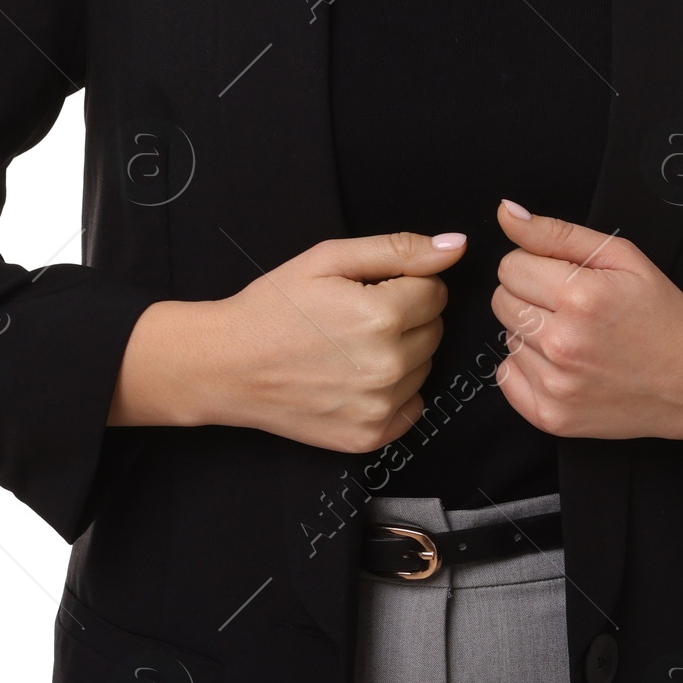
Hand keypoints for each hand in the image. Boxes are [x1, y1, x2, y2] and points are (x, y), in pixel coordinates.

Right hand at [108, 230, 467, 452]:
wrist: (227, 365)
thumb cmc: (275, 306)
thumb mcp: (329, 259)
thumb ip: (398, 249)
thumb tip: (455, 245)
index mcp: (383, 316)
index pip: (436, 291)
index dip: (404, 284)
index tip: (368, 289)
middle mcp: (389, 366)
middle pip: (434, 328)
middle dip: (406, 316)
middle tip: (355, 316)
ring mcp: (380, 407)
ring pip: (425, 366)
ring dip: (401, 353)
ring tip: (350, 346)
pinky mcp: (370, 437)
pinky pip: (413, 405)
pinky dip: (394, 391)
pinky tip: (355, 377)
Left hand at [490, 200, 682, 442]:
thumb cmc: (659, 314)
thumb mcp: (621, 257)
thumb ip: (556, 232)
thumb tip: (505, 211)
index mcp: (581, 297)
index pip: (510, 266)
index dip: (535, 265)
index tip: (563, 277)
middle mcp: (564, 343)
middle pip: (501, 301)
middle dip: (530, 295)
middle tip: (570, 307)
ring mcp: (556, 385)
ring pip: (506, 337)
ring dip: (532, 333)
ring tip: (575, 338)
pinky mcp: (551, 417)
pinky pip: (507, 378)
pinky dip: (528, 368)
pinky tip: (563, 365)